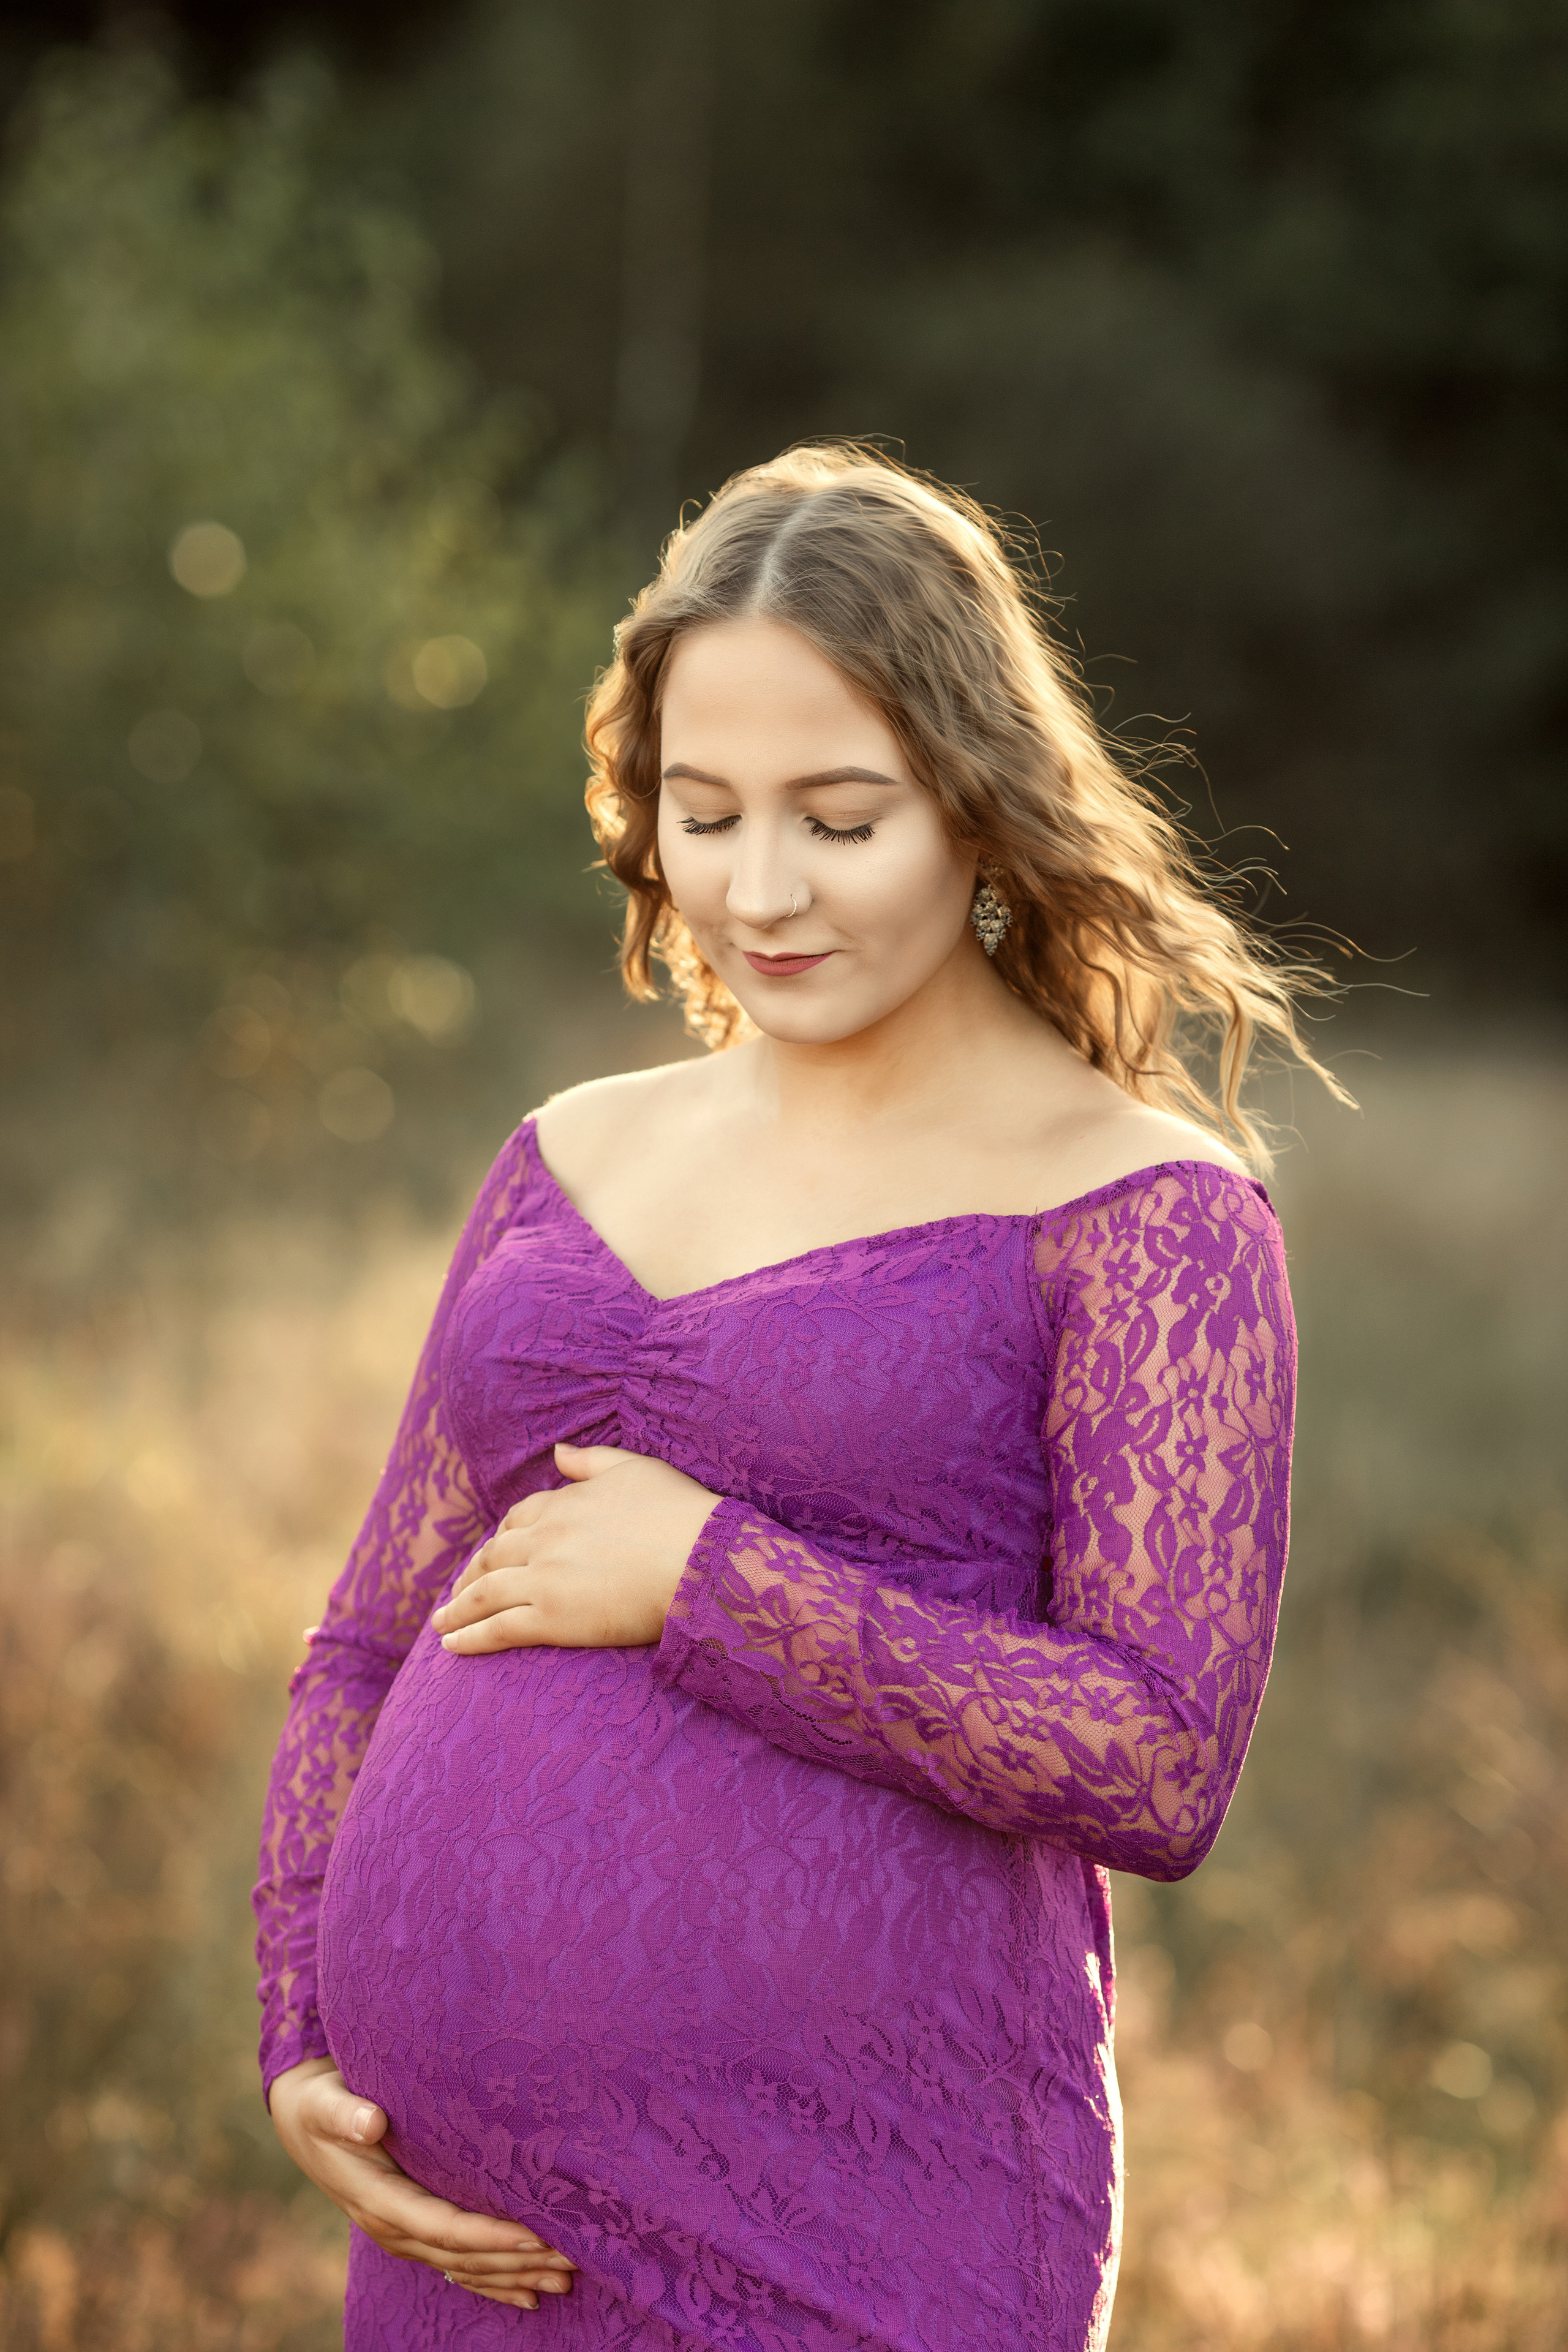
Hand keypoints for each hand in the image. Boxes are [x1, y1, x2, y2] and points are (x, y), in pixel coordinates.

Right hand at [269, 2058, 574, 2311]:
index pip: (442, 2226)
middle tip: (571, 2259)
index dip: (488, 2235)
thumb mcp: (325, 2104)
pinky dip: (492, 2284)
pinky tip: (527, 2296)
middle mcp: (394, 2228)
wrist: (305, 2123)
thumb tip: (371, 2121)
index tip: (534, 2236)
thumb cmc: (321, 2105)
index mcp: (378, 2200)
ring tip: (564, 2279)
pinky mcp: (413, 2233)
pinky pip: (456, 2269)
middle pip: (463, 2256)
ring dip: (514, 2276)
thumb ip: (345, 2114)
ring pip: (465, 2268)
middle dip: (516, 2262)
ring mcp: (403, 2236)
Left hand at [432, 1443, 718, 1652]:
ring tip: (441, 1623)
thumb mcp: (635, 1469)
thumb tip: (557, 1451)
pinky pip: (497, 1629)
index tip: (492, 1551)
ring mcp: (543, 1579)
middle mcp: (544, 1539)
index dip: (500, 1536)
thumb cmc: (679, 1512)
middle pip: (492, 1555)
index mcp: (564, 1504)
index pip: (518, 1518)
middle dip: (469, 1574)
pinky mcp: (551, 1618)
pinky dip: (468, 1638)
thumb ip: (592, 1460)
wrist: (699, 1557)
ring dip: (456, 1609)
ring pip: (484, 1593)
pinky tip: (451, 1648)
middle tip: (457, 1592)